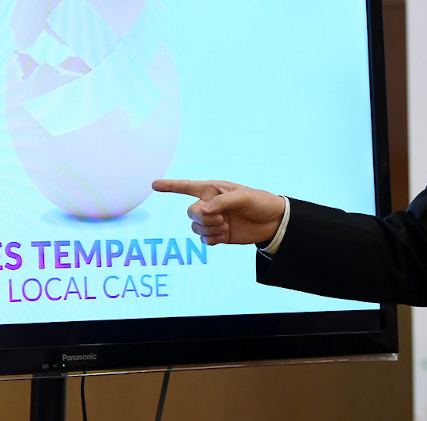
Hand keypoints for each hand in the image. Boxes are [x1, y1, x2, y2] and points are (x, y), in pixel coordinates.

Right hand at [152, 179, 285, 245]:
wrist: (272, 221)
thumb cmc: (259, 202)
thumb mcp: (242, 197)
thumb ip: (221, 202)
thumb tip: (201, 211)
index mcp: (213, 190)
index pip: (187, 187)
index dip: (170, 186)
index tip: (154, 185)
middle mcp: (210, 205)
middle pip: (190, 213)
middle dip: (203, 218)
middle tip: (221, 218)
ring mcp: (213, 221)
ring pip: (195, 228)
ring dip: (209, 229)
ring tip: (225, 226)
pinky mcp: (218, 235)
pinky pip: (204, 240)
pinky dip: (212, 239)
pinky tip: (225, 235)